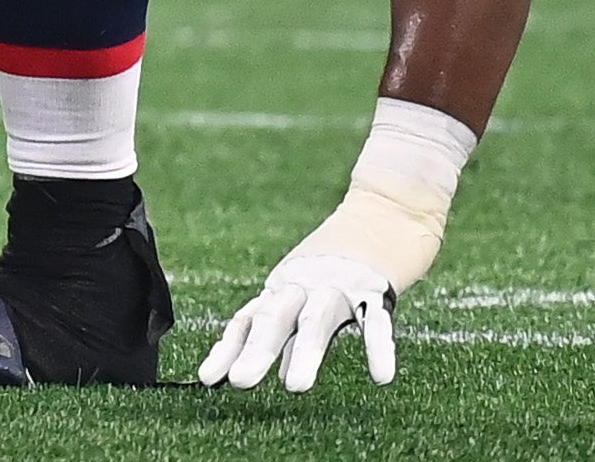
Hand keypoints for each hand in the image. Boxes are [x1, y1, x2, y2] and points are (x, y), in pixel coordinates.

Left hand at [202, 104, 470, 389]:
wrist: (387, 206)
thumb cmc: (344, 258)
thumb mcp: (312, 295)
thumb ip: (296, 333)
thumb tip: (281, 375)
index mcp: (286, 288)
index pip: (249, 320)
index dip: (228, 348)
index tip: (206, 379)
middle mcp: (306, 284)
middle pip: (276, 318)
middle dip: (257, 351)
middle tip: (238, 383)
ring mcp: (341, 283)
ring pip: (318, 318)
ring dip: (306, 351)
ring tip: (296, 387)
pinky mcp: (378, 285)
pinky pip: (378, 320)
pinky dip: (379, 348)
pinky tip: (382, 377)